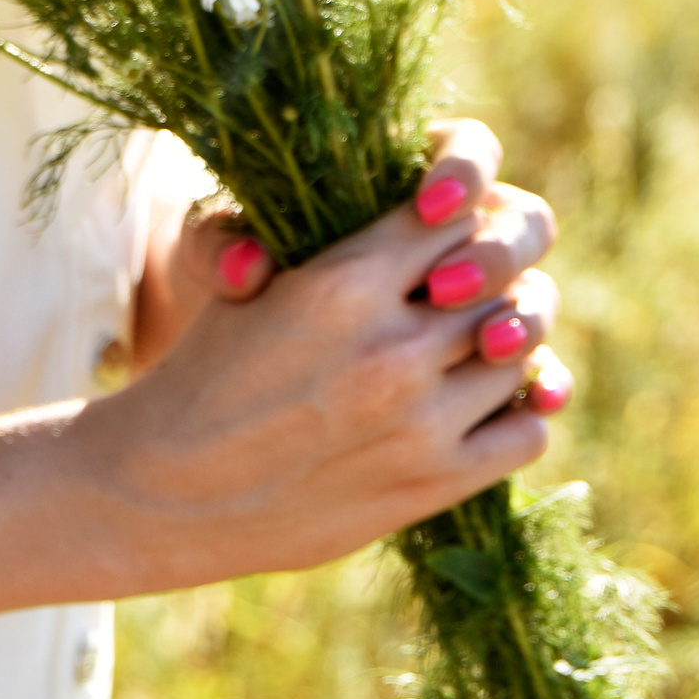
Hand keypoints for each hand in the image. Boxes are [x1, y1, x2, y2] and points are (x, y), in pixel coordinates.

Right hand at [85, 117, 564, 589]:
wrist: (169, 490)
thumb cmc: (206, 371)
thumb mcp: (253, 285)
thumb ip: (340, 246)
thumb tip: (422, 210)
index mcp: (344, 282)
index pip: (455, 213)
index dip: (460, 207)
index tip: (448, 217)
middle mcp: (395, 348)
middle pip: (500, 279)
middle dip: (492, 270)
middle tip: (470, 277)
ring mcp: (423, 420)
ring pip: (521, 351)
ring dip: (506, 336)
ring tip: (476, 336)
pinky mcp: (436, 483)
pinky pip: (528, 429)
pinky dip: (519, 408)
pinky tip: (482, 400)